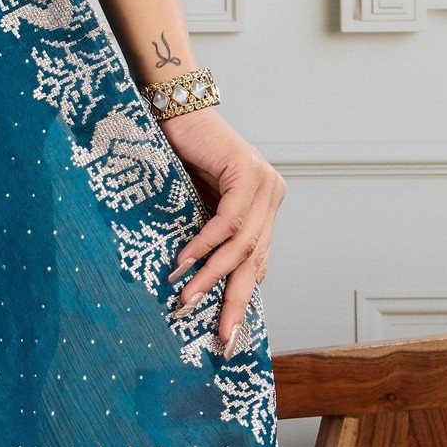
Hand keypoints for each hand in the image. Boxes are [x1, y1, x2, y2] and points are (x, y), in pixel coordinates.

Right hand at [161, 110, 284, 358]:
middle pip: (254, 260)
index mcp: (264, 208)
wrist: (175, 110)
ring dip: (211, 274)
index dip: (240, 298)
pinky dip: (205, 243)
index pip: (256, 262)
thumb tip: (200, 281)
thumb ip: (210, 236)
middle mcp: (271, 196)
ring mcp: (264, 183)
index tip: (226, 332)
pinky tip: (185, 261)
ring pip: (242, 243)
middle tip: (222, 335)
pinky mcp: (247, 172)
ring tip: (186, 298)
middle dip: (235, 301)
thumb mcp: (198, 206)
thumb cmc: (180, 158)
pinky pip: (228, 219)